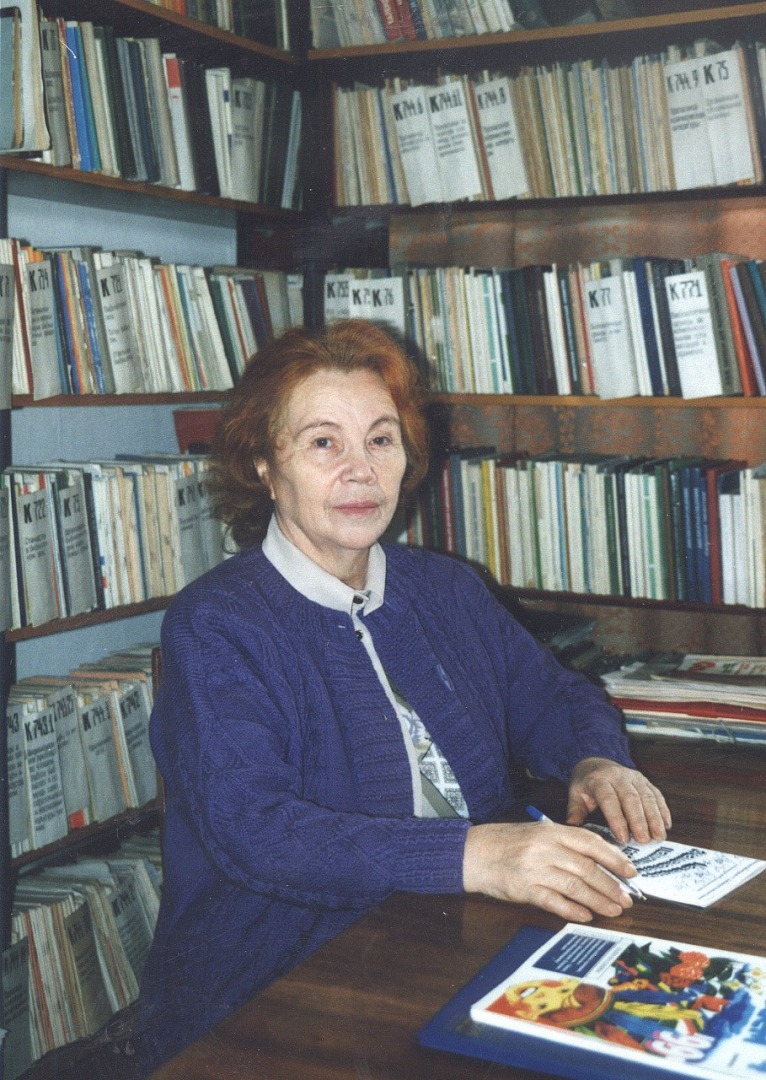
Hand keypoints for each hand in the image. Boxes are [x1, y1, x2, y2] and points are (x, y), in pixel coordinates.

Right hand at [463, 820, 637, 922]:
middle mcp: (545, 848)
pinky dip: (572, 910)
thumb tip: (598, 862)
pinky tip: (586, 916)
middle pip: (587, 868)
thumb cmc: (506, 843)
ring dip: (598, 900)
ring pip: (575, 886)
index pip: (590, 842)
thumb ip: (564, 844)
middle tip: (627, 898)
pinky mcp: (524, 889)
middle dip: (611, 885)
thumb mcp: (536, 833)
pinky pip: (555, 902)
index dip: (614, 857)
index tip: (631, 870)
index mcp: (550, 831)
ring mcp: (535, 869)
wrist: (473, 853)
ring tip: (614, 909)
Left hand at [566, 757, 671, 844]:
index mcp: (599, 780)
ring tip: (658, 837)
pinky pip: (656, 794)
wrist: (595, 761)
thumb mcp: (575, 794)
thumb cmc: (586, 783)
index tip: (623, 838)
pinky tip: (666, 825)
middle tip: (644, 841)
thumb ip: (575, 811)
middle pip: (631, 798)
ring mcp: (633, 777)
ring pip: (647, 797)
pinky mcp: (644, 780)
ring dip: (654, 818)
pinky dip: (663, 810)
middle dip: (639, 821)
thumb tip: (572, 829)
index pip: (609, 799)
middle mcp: (618, 776)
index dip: (617, 819)